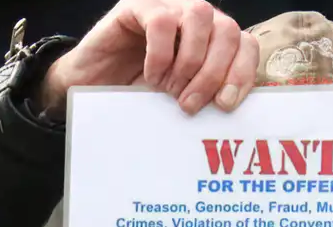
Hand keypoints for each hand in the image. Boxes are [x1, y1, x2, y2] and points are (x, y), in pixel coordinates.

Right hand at [38, 0, 258, 115]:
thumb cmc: (134, 93)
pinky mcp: (138, 6)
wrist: (88, 86)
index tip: (225, 104)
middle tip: (189, 105)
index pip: (244, 43)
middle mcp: (193, 17)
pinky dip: (160, 55)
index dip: (242, 72)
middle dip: (213, 73)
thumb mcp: (177, 98)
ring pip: (200, 16)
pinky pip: (161, 22)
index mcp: (210, 39)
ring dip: (189, 61)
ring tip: (169, 89)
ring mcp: (167, 5)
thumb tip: (230, 109)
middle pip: (227, 30)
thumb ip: (205, 96)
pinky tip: (150, 76)